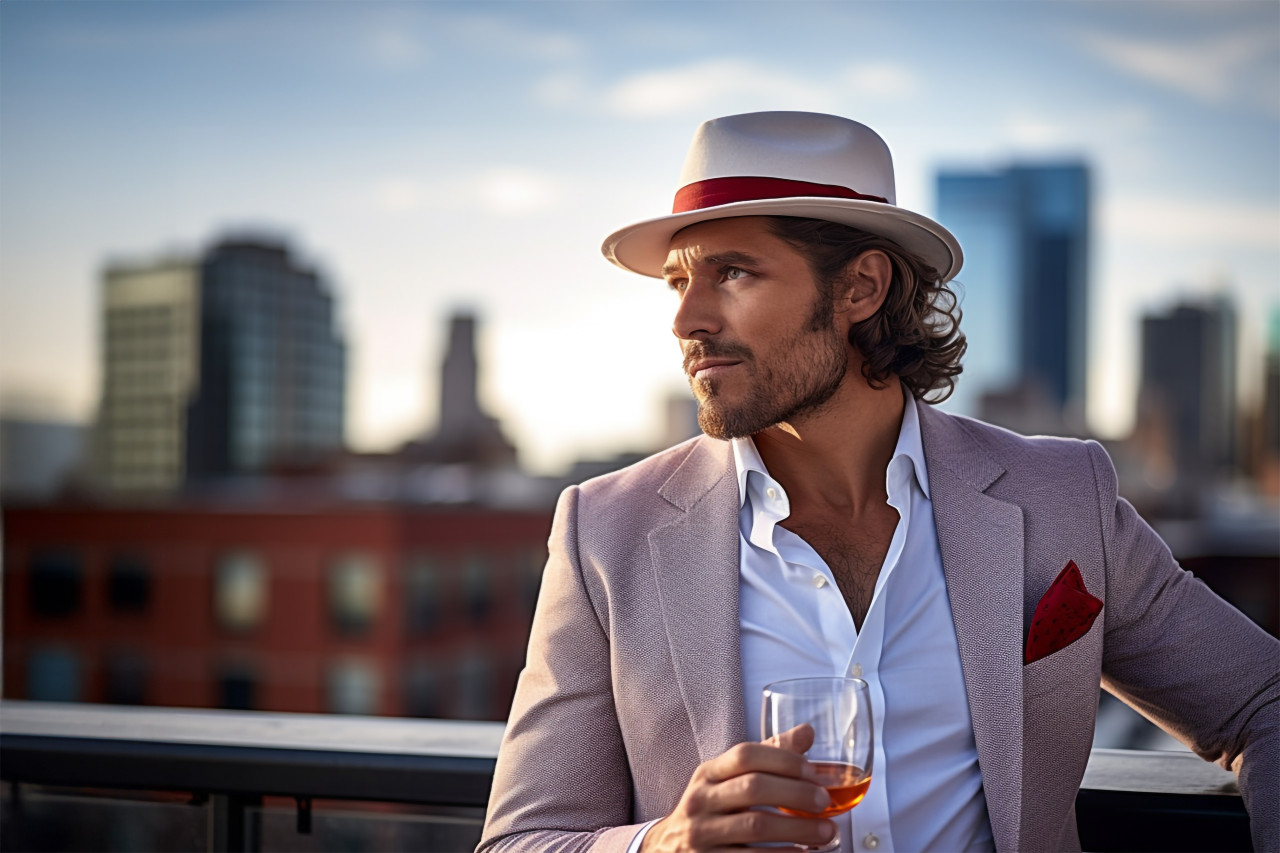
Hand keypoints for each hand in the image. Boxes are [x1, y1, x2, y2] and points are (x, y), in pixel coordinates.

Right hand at [640, 726, 835, 851]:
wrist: (668, 850)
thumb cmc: (709, 810)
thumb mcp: (726, 780)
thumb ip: (766, 756)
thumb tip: (806, 732)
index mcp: (708, 774)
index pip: (745, 755)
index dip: (783, 760)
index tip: (813, 771)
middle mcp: (702, 801)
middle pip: (753, 788)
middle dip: (796, 793)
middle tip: (824, 801)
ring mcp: (703, 834)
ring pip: (756, 827)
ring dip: (799, 829)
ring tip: (827, 831)